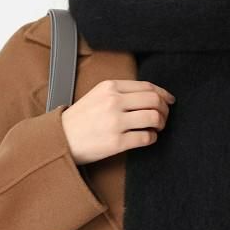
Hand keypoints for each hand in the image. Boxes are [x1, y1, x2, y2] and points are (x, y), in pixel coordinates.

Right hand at [61, 79, 175, 164]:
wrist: (60, 139)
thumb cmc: (80, 119)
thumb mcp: (97, 96)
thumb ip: (120, 92)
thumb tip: (151, 95)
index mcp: (109, 87)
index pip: (147, 86)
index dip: (163, 94)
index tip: (169, 101)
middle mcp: (113, 102)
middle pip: (154, 101)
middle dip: (164, 110)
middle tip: (163, 117)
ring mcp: (115, 122)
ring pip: (153, 118)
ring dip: (160, 124)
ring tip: (156, 128)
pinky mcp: (117, 142)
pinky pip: (146, 138)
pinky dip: (152, 138)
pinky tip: (148, 138)